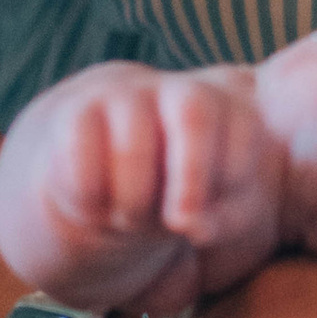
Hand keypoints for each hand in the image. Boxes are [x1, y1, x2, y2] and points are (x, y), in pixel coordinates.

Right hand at [0, 67, 277, 313]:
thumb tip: (193, 225)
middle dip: (192, 175)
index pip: (242, 127)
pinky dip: (91, 198)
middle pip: (194, 111)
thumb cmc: (173, 198)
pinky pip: (82, 158)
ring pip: (133, 147)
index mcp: (222, 109)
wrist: (102, 176)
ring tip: (130, 219)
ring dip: (134, 202)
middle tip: (179, 224)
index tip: (214, 216)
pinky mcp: (74, 112)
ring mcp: (123, 96)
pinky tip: (95, 207)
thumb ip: (221, 221)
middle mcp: (175, 92)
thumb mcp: (211, 215)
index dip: (233, 177)